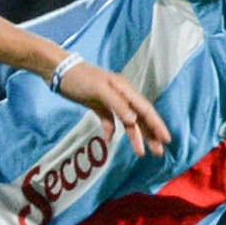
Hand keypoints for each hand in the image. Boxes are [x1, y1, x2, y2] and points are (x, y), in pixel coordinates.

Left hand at [56, 61, 172, 156]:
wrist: (59, 71)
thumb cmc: (79, 78)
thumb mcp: (99, 89)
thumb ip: (117, 104)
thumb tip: (133, 119)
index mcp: (125, 90)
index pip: (146, 110)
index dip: (157, 125)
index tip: (166, 139)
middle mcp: (121, 96)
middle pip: (140, 117)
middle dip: (150, 134)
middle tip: (159, 152)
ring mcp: (110, 101)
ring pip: (127, 121)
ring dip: (135, 137)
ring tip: (141, 153)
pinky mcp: (98, 105)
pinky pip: (109, 120)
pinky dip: (111, 130)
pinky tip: (109, 140)